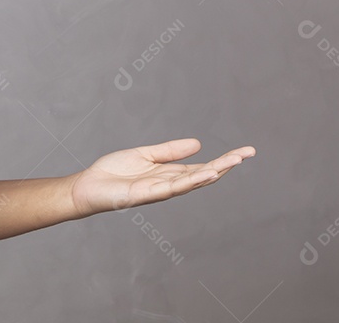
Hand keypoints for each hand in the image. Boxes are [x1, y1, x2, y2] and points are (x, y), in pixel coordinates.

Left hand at [68, 138, 254, 217]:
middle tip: (249, 153)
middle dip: (227, 164)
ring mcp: (161, 190)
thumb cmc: (114, 172)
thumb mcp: (146, 154)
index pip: (202, 167)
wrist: (89, 185)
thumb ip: (169, 151)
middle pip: (204, 174)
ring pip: (194, 181)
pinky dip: (192, 180)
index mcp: (170, 174)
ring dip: (215, 171)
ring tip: (235, 161)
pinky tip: (208, 173)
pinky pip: (175, 187)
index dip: (223, 160)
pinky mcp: (149, 194)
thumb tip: (198, 144)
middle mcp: (170, 184)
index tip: (244, 151)